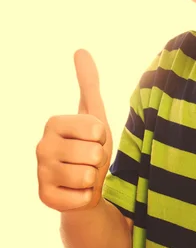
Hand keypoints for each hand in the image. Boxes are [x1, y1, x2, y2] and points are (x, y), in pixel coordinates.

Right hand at [36, 49, 113, 211]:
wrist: (84, 183)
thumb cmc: (90, 145)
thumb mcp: (94, 113)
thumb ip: (88, 82)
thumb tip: (80, 49)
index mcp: (53, 123)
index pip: (97, 129)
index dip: (103, 137)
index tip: (93, 140)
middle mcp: (41, 146)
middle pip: (94, 153)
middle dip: (99, 159)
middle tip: (89, 160)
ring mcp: (40, 173)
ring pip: (87, 175)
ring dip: (93, 178)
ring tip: (84, 174)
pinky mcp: (45, 198)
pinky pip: (82, 197)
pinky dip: (86, 196)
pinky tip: (77, 191)